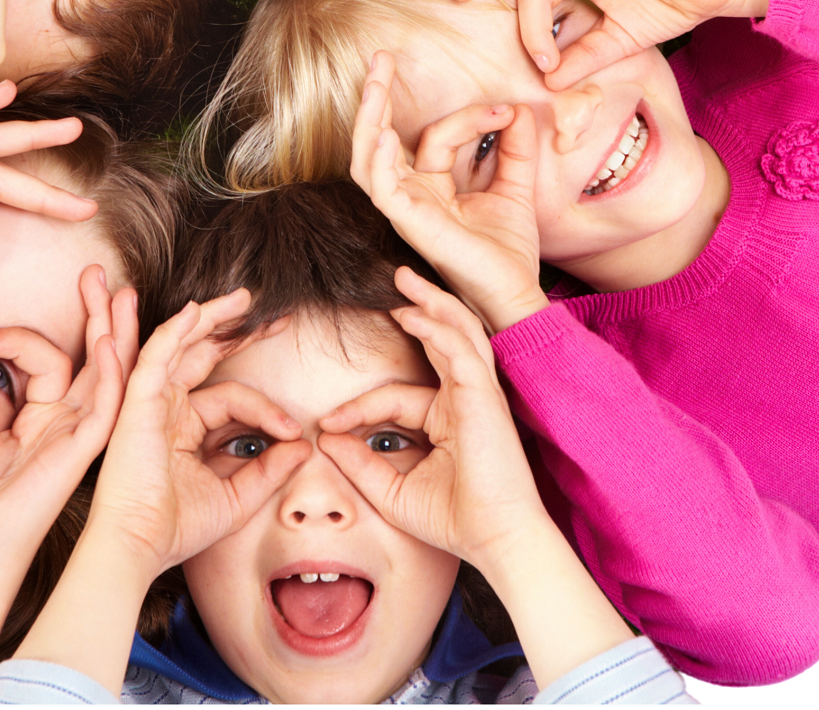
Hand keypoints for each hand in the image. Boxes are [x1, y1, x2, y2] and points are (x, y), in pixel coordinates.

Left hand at [0, 267, 138, 591]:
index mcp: (41, 419)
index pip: (46, 360)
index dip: (14, 338)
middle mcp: (66, 424)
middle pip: (93, 359)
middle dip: (97, 314)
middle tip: (95, 273)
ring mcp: (77, 438)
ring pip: (109, 374)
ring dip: (114, 331)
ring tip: (118, 291)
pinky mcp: (80, 454)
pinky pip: (105, 407)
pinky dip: (110, 373)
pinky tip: (110, 343)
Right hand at [85, 291, 311, 573]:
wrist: (140, 545)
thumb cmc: (177, 528)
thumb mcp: (237, 497)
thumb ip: (269, 471)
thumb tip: (303, 447)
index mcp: (184, 427)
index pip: (232, 397)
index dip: (268, 409)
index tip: (296, 431)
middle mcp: (166, 407)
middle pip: (203, 355)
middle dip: (238, 331)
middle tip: (275, 316)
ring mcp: (150, 402)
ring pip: (181, 344)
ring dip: (210, 317)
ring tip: (242, 298)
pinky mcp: (137, 402)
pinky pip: (157, 356)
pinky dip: (175, 332)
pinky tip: (196, 312)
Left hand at [318, 268, 547, 567]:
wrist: (493, 539)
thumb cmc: (453, 519)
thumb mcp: (391, 490)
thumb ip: (359, 463)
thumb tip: (325, 439)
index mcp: (447, 419)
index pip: (396, 396)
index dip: (358, 406)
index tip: (325, 424)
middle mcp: (464, 399)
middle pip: (440, 341)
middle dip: (418, 309)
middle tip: (395, 281)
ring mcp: (476, 393)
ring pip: (456, 333)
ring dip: (431, 303)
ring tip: (405, 279)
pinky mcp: (484, 395)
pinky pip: (460, 349)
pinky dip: (438, 327)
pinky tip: (414, 313)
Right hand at [349, 53, 547, 330]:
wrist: (516, 292)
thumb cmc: (509, 250)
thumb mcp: (518, 186)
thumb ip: (515, 149)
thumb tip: (518, 109)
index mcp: (432, 187)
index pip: (437, 136)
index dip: (470, 116)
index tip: (507, 112)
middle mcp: (411, 196)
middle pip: (380, 139)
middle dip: (378, 97)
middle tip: (381, 56)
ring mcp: (405, 210)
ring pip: (369, 157)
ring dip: (368, 117)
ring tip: (374, 79)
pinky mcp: (407, 224)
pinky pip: (380, 187)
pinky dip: (378, 159)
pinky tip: (383, 132)